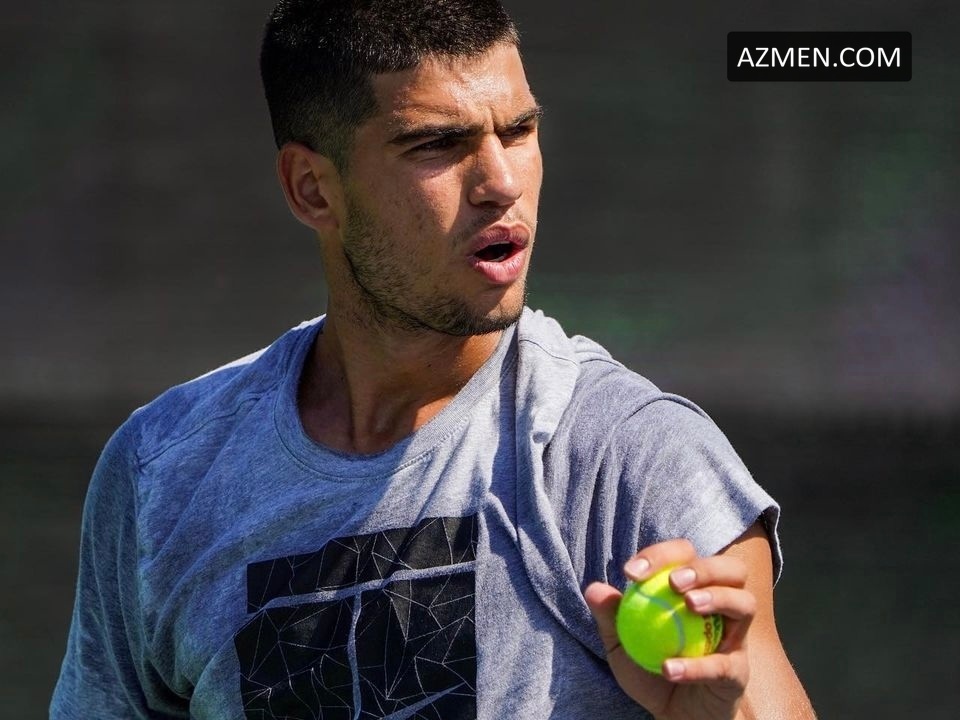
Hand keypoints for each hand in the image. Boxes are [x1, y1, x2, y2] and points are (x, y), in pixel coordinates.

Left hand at [584, 539, 755, 719]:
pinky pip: (725, 664)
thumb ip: (611, 617)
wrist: (674, 718)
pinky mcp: (738, 672)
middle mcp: (721, 607)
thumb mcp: (622, 644)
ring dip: (718, 597)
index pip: (685, 557)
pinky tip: (668, 669)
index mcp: (693, 590)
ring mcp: (735, 638)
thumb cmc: (650, 672)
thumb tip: (593, 589)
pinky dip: (696, 665)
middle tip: (674, 582)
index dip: (660, 555)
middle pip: (731, 570)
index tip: (630, 572)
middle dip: (704, 568)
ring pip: (745, 603)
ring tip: (689, 604)